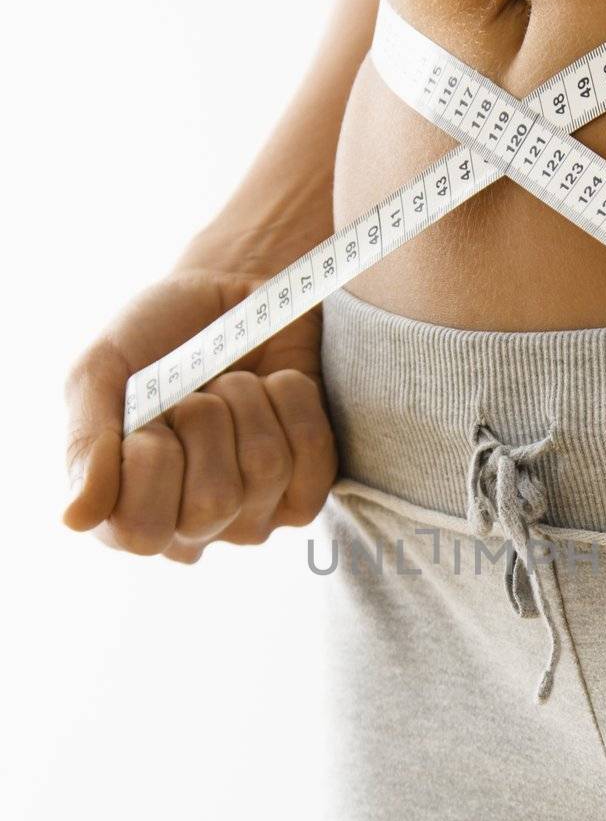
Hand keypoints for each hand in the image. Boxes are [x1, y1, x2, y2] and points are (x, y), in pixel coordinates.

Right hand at [63, 268, 337, 561]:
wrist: (230, 290)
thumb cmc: (157, 337)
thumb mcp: (101, 374)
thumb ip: (84, 444)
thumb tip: (76, 518)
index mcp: (125, 511)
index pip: (142, 530)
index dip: (149, 456)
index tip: (148, 413)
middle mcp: (190, 530)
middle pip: (213, 502)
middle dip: (202, 419)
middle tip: (194, 394)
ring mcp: (252, 518)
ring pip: (266, 467)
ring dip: (247, 399)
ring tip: (232, 383)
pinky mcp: (306, 492)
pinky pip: (314, 457)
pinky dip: (293, 400)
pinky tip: (274, 389)